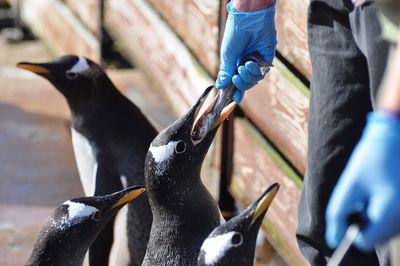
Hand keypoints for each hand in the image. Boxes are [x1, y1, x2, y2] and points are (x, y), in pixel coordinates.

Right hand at [216, 1, 276, 101]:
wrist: (248, 19)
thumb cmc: (235, 33)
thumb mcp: (227, 55)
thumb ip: (226, 71)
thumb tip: (220, 85)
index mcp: (235, 62)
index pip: (236, 81)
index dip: (235, 90)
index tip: (233, 97)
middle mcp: (246, 63)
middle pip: (246, 83)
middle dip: (241, 84)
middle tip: (236, 78)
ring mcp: (257, 61)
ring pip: (255, 79)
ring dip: (248, 77)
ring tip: (243, 67)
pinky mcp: (267, 58)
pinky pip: (262, 72)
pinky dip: (255, 71)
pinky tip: (249, 64)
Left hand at [326, 111, 399, 250]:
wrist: (396, 136)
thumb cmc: (371, 157)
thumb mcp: (348, 185)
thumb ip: (337, 213)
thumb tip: (332, 240)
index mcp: (389, 213)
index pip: (365, 242)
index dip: (351, 229)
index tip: (347, 210)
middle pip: (376, 237)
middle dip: (362, 221)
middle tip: (360, 196)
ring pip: (384, 229)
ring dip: (372, 215)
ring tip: (371, 190)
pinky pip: (391, 220)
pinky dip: (382, 210)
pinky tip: (380, 190)